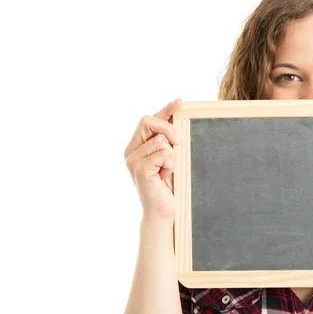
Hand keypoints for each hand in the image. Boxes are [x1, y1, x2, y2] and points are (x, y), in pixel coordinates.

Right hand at [124, 98, 181, 220]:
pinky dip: (170, 164)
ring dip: (172, 156)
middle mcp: (131, 151)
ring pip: (161, 140)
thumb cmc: (169, 186)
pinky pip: (163, 153)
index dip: (165, 110)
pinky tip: (165, 177)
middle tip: (178, 144)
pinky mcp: (139, 168)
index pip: (149, 120)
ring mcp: (133, 159)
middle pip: (149, 121)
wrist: (164, 212)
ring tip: (168, 172)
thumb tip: (179, 114)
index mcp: (137, 147)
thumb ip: (170, 140)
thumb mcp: (171, 158)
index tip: (180, 102)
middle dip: (169, 128)